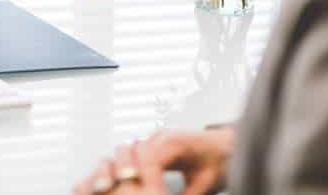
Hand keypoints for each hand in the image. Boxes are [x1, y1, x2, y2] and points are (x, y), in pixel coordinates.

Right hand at [74, 129, 233, 194]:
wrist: (223, 147)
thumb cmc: (217, 160)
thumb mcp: (206, 183)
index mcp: (175, 142)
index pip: (151, 158)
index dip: (145, 179)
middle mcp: (157, 138)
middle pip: (128, 150)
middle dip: (119, 171)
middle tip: (112, 189)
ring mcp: (148, 142)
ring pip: (121, 152)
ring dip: (110, 171)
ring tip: (103, 188)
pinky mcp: (144, 151)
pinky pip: (123, 157)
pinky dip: (113, 171)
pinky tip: (105, 185)